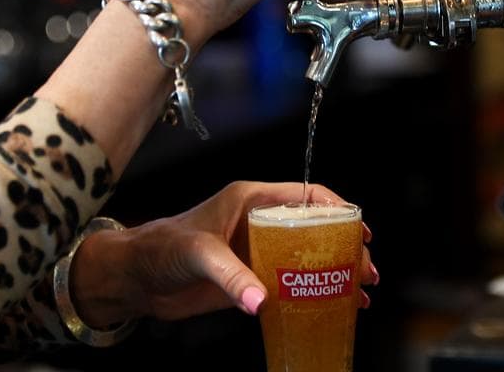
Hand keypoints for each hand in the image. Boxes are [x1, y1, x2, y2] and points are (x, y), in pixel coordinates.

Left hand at [68, 182, 377, 326]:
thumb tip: (261, 300)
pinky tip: (335, 308)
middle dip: (346, 248)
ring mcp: (258, 252)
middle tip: (366, 269)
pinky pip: (293, 283)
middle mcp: (260, 223)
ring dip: (337, 273)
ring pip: (310, 258)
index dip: (337, 209)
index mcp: (251, 200)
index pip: (305, 196)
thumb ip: (230, 275)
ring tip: (361, 291)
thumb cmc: (160, 248)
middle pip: (316, 229)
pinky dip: (315, 294)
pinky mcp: (252, 278)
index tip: (359, 229)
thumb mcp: (198, 254)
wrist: (136, 278)